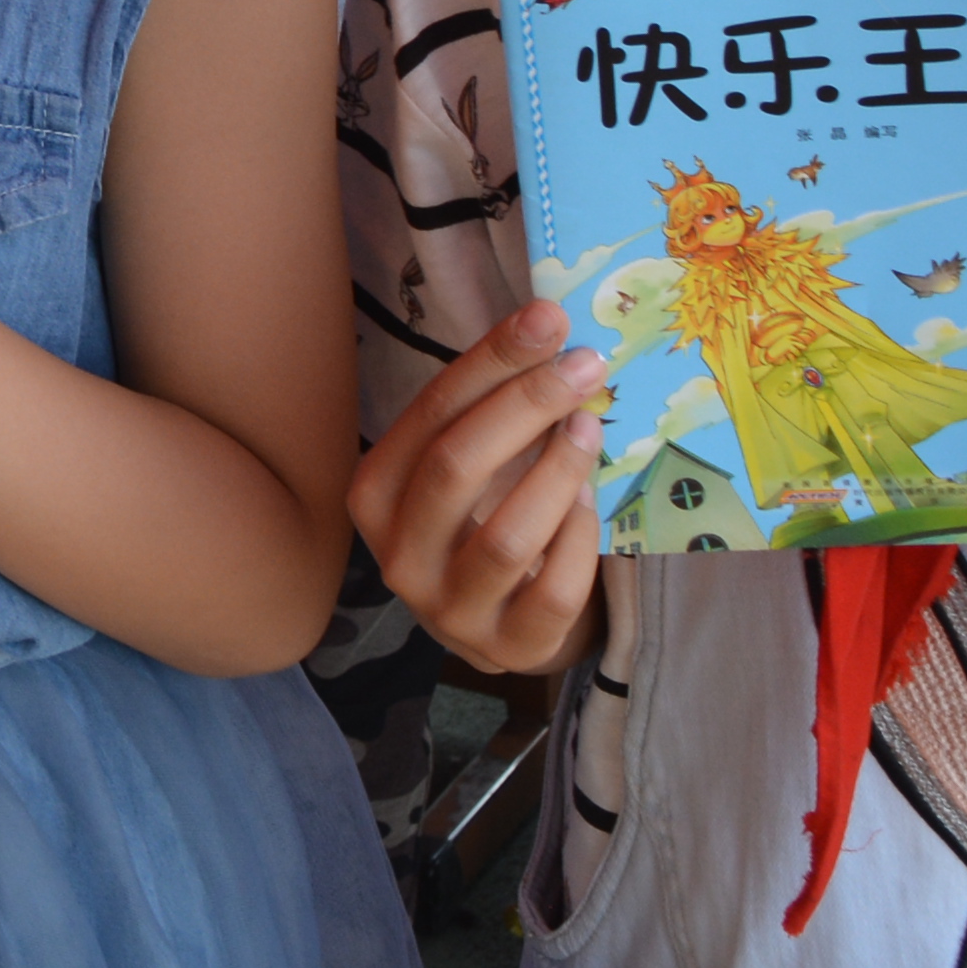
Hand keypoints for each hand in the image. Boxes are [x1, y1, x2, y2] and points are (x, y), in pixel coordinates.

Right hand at [347, 302, 611, 681]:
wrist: (501, 619)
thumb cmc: (481, 518)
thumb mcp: (464, 464)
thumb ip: (484, 411)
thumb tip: (547, 330)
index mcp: (374, 497)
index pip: (431, 413)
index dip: (492, 361)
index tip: (548, 320)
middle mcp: (398, 556)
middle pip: (458, 466)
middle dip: (528, 405)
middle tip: (585, 367)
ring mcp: (450, 610)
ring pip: (508, 536)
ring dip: (559, 471)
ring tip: (591, 428)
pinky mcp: (507, 647)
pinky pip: (554, 589)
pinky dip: (580, 538)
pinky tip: (593, 500)